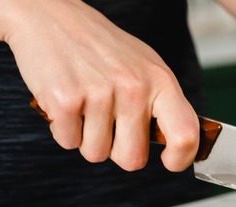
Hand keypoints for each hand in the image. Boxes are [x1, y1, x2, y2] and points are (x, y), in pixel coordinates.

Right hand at [4, 0, 197, 170]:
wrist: (50, 16)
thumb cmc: (102, 47)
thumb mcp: (146, 67)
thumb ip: (163, 105)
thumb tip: (180, 145)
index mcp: (161, 82)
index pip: (185, 135)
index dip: (180, 159)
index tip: (170, 162)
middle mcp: (134, 89)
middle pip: (132, 159)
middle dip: (117, 151)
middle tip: (109, 124)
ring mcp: (100, 94)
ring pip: (96, 154)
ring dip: (87, 138)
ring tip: (86, 105)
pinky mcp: (65, 100)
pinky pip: (68, 142)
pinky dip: (64, 129)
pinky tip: (67, 102)